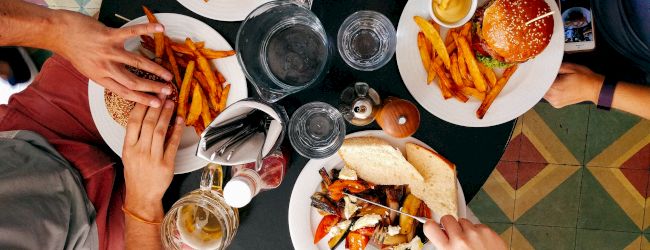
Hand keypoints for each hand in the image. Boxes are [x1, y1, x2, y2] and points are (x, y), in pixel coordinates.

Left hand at [53, 11, 172, 106]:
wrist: (58, 33)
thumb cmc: (73, 50)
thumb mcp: (88, 69)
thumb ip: (105, 75)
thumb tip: (121, 80)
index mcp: (101, 78)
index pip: (125, 92)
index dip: (143, 99)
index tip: (157, 104)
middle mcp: (106, 67)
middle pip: (134, 82)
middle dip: (153, 88)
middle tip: (168, 91)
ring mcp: (108, 51)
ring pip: (136, 63)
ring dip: (155, 69)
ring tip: (168, 74)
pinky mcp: (109, 36)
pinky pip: (131, 33)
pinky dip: (147, 29)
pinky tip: (160, 29)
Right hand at [122, 100, 182, 218]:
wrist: (142, 196)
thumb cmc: (136, 174)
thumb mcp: (129, 155)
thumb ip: (135, 137)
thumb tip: (145, 116)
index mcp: (128, 148)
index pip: (133, 122)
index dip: (141, 106)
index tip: (148, 95)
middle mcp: (139, 151)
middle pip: (148, 124)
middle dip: (156, 106)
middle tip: (163, 94)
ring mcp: (153, 158)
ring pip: (160, 131)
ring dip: (167, 115)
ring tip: (171, 103)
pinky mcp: (166, 165)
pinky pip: (173, 144)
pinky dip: (177, 131)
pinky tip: (180, 120)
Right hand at [424, 215, 506, 249]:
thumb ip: (444, 247)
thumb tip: (440, 236)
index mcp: (448, 249)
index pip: (430, 227)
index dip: (431, 226)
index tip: (434, 227)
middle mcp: (461, 240)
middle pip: (447, 218)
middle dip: (449, 225)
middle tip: (454, 234)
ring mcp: (475, 234)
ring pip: (463, 221)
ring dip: (465, 229)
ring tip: (470, 242)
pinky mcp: (487, 231)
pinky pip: (477, 225)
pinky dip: (478, 232)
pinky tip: (480, 243)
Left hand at [544, 62, 603, 107]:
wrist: (594, 88)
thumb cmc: (585, 78)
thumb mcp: (570, 67)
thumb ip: (555, 67)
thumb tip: (546, 68)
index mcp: (555, 88)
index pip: (539, 82)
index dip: (539, 76)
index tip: (538, 72)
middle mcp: (553, 98)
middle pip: (539, 88)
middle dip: (542, 81)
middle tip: (548, 75)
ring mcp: (555, 102)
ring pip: (543, 93)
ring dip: (546, 87)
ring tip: (555, 81)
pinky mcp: (557, 105)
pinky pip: (548, 97)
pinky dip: (549, 92)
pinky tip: (557, 86)